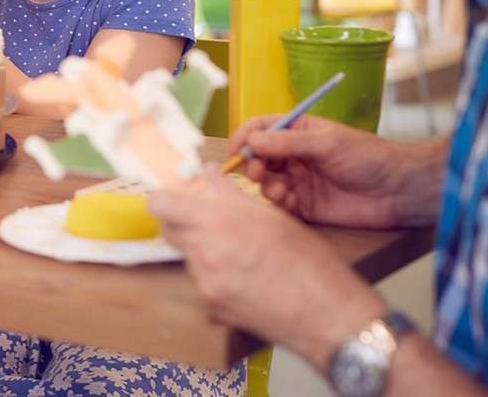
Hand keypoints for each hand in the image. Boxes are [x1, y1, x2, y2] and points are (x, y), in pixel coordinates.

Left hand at [148, 173, 386, 368]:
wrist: (326, 313)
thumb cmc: (307, 261)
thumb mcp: (270, 216)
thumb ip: (230, 194)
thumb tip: (210, 173)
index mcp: (216, 221)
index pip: (160, 205)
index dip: (165, 200)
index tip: (176, 199)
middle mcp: (203, 252)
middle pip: (169, 232)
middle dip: (182, 223)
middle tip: (208, 222)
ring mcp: (204, 282)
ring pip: (188, 258)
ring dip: (203, 251)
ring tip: (240, 254)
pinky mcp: (212, 306)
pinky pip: (203, 283)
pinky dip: (216, 277)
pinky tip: (246, 278)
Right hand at [230, 114, 442, 228]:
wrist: (399, 190)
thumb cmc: (369, 157)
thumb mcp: (328, 143)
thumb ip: (288, 143)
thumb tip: (252, 140)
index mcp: (299, 132)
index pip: (262, 129)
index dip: (246, 137)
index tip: (237, 148)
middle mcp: (295, 156)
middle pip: (258, 157)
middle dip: (252, 164)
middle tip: (255, 172)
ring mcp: (299, 180)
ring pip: (266, 181)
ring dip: (265, 185)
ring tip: (279, 189)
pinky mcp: (306, 205)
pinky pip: (280, 204)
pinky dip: (278, 202)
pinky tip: (288, 200)